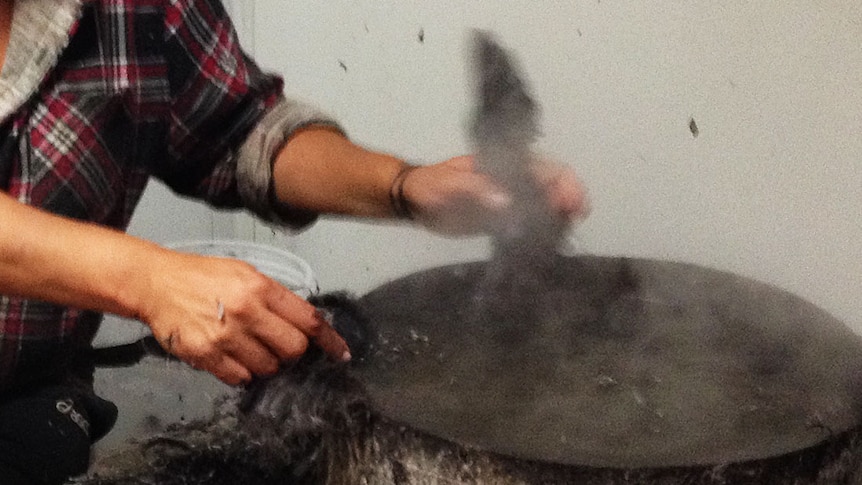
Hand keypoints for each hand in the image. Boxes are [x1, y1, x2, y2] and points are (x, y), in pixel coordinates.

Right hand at [137, 250, 350, 384]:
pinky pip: (240, 378)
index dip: (329, 340)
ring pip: (268, 368)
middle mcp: (247, 312)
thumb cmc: (202, 276)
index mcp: (261, 288)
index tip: (341, 352)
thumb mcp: (245, 273)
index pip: (308, 320)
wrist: (156, 284)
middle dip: (292, 352)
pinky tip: (232, 355)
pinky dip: (242, 372)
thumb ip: (276, 297)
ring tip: (249, 347)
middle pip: (293, 350)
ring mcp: (226, 336)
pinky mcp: (206, 355)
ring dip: (266, 363)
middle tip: (278, 344)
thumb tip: (305, 323)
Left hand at [401, 155, 588, 235]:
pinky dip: (539, 233)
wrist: (412, 200)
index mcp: (505, 164)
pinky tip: (543, 245)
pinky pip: (527, 225)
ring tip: (560, 237)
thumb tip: (505, 200)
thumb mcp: (449, 184)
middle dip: (568, 203)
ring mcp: (509, 200)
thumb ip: (476, 189)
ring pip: (544, 207)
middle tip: (571, 223)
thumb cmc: (430, 185)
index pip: (548, 169)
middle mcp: (513, 181)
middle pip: (553, 188)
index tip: (573, 204)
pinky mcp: (501, 220)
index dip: (566, 184)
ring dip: (557, 219)